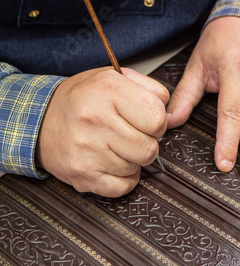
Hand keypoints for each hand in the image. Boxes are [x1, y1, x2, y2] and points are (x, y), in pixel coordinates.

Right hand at [36, 67, 168, 196]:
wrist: (40, 121)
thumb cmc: (83, 99)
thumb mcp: (114, 78)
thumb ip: (150, 89)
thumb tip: (173, 114)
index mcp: (108, 90)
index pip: (158, 118)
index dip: (157, 122)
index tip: (145, 121)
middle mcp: (95, 119)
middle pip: (150, 148)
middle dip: (146, 143)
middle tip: (130, 135)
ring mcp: (87, 150)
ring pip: (137, 168)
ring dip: (132, 160)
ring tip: (113, 146)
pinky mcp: (82, 175)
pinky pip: (123, 187)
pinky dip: (123, 179)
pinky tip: (110, 163)